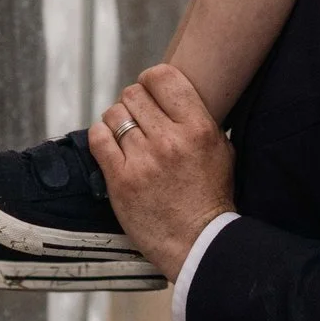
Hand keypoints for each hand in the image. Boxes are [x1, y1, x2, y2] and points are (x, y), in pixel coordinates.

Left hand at [88, 64, 235, 276]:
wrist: (198, 243)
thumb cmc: (210, 198)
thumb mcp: (221, 149)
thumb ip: (200, 119)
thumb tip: (175, 95)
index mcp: (197, 128)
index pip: (162, 77)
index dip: (151, 80)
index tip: (150, 92)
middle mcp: (169, 139)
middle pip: (134, 94)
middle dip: (133, 103)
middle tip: (138, 119)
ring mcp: (143, 160)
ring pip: (114, 114)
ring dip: (117, 121)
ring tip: (125, 135)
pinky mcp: (120, 180)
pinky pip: (98, 138)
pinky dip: (100, 136)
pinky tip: (110, 145)